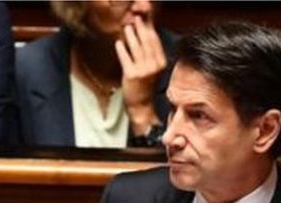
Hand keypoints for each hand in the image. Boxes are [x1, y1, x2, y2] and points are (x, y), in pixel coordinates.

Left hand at [116, 16, 166, 133]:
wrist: (141, 105)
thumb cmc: (145, 84)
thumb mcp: (153, 68)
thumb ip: (151, 53)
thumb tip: (145, 33)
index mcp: (161, 63)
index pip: (155, 41)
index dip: (149, 28)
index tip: (144, 20)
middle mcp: (154, 66)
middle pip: (147, 42)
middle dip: (140, 28)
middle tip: (135, 19)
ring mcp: (143, 71)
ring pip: (136, 48)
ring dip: (131, 36)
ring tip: (126, 28)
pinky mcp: (132, 75)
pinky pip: (125, 58)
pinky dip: (122, 49)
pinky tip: (119, 43)